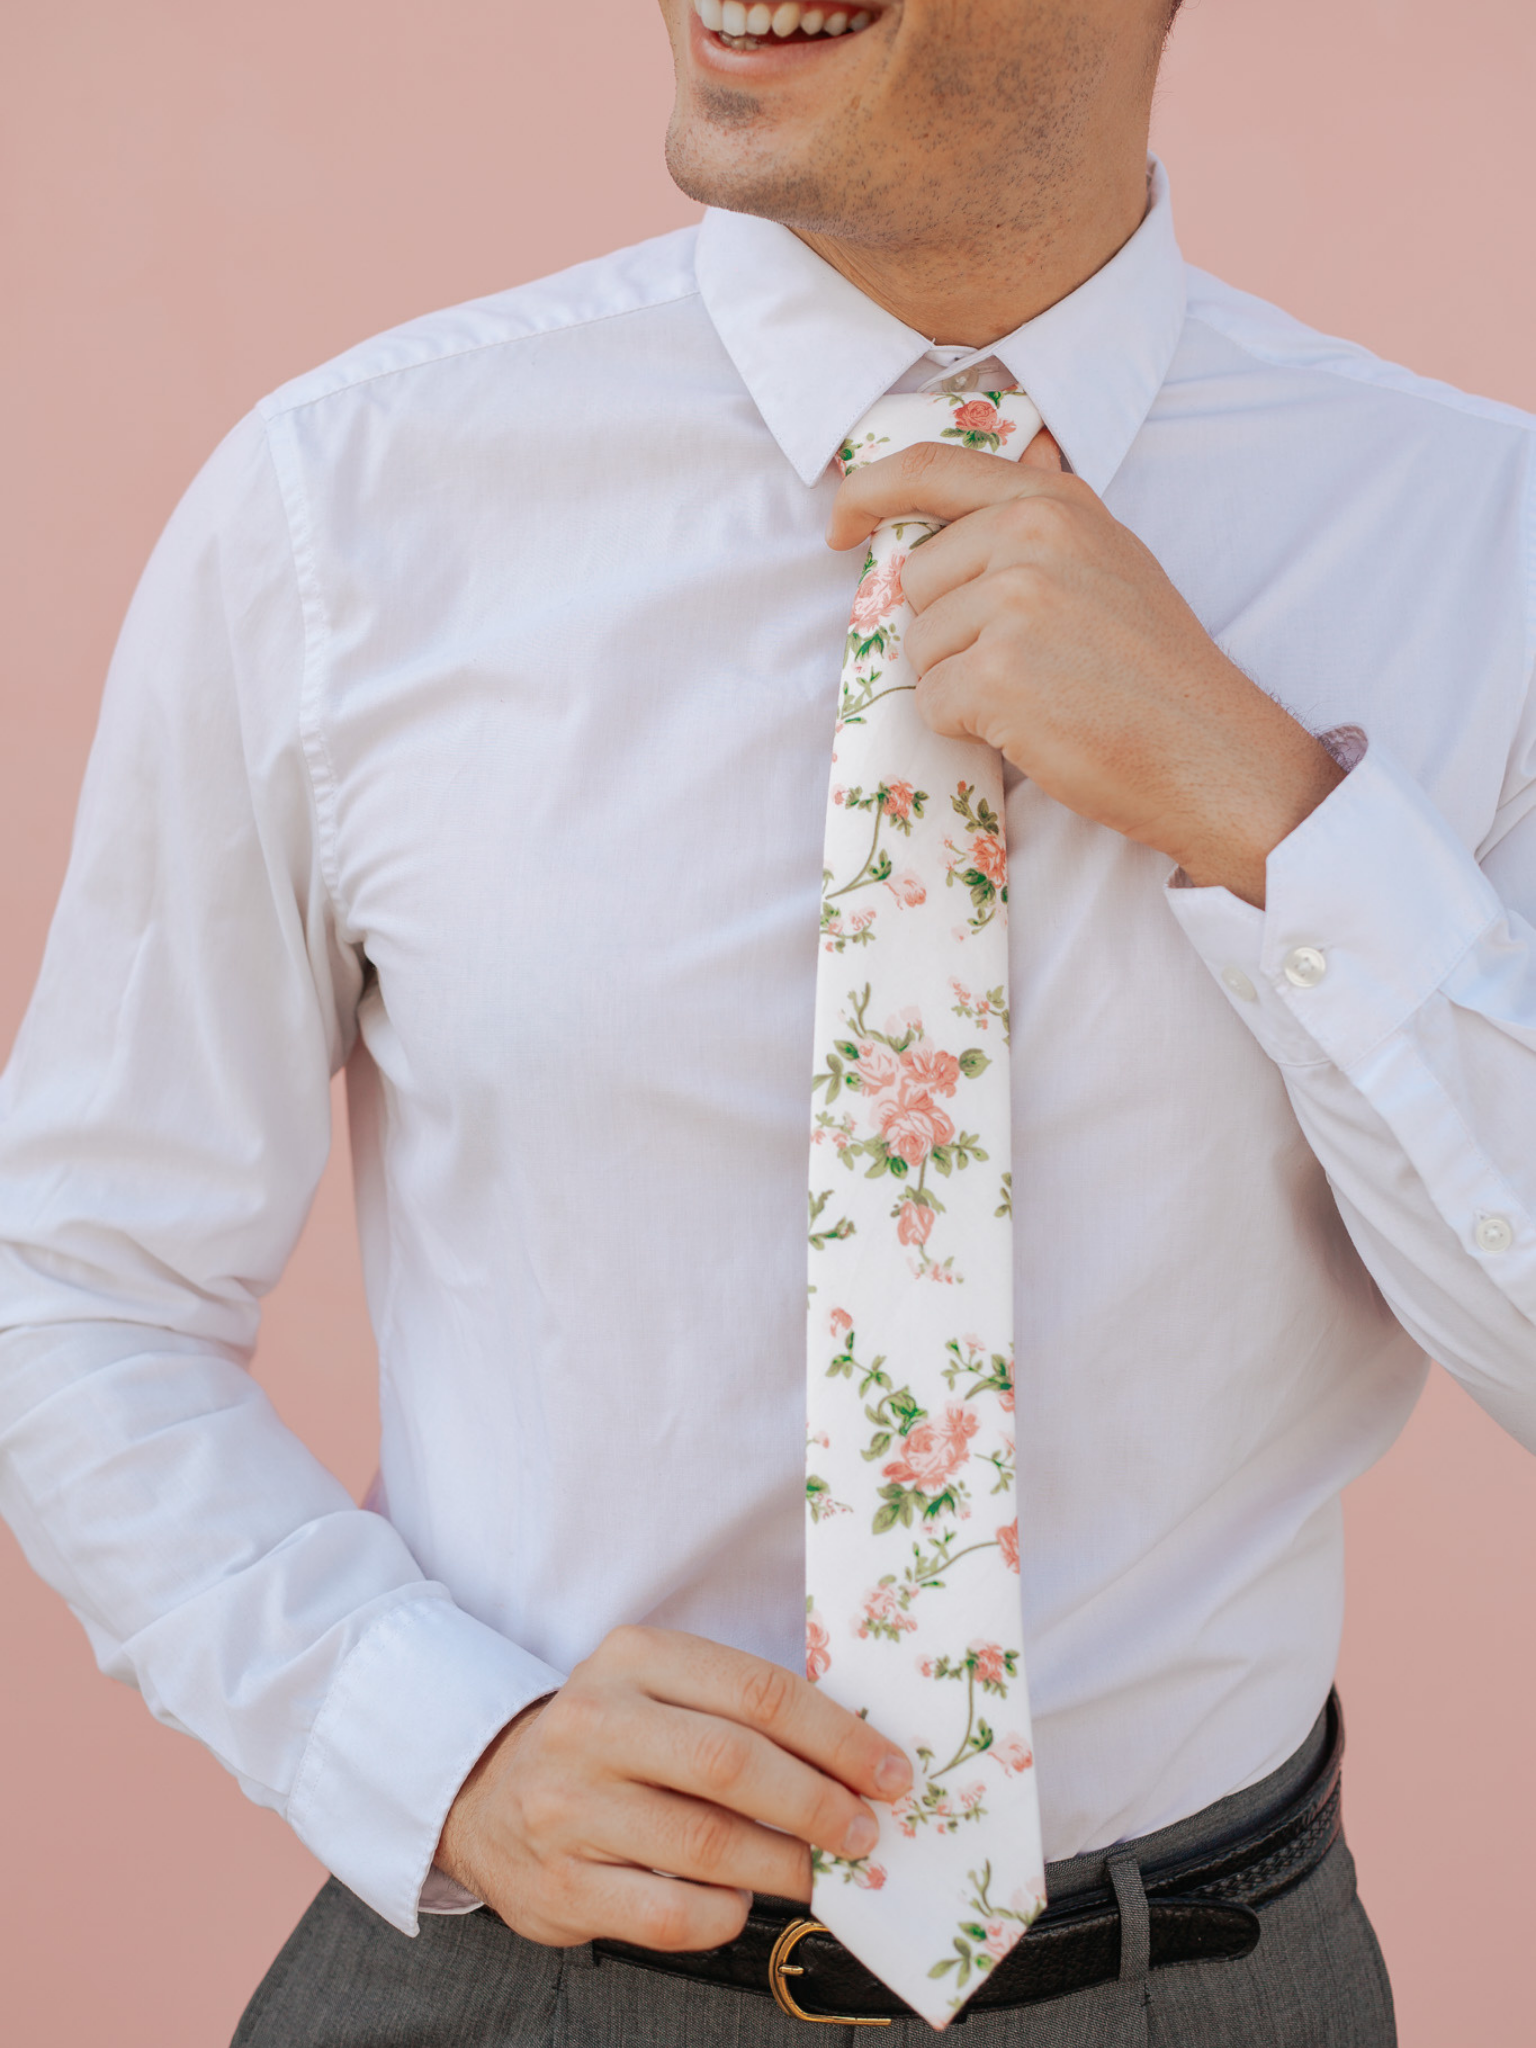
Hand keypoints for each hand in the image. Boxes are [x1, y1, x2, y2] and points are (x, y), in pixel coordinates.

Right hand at [435, 1625, 912, 1951]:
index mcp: (634, 1657)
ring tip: (820, 1871)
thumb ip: (742, 1712)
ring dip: (784, 1865)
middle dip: (818, 1804)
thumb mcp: (662, 1691)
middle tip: (865, 1831)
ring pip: (707, 1845)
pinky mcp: (560, 1887)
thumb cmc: (612, 1742)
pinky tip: (743, 1898)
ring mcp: (570, 1807)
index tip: (889, 1772)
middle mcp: (595, 1723)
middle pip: (733, 1764)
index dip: (838, 1737)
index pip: (758, 1692)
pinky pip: (671, 1913)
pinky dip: (726, 1911)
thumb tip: (858, 1761)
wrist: (489, 1796)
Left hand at [827, 434, 1342, 906]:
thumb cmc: (1157, 669)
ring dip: (961, 683)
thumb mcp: (1111, 558)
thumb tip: (1023, 448)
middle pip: (916, 582)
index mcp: (1055, 501)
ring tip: (1041, 695)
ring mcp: (1014, 602)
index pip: (931, 468)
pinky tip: (1033, 727)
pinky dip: (968, 727)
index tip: (838, 526)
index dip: (868, 493)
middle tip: (1030, 664)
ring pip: (920, 647)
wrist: (1210, 751)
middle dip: (950, 630)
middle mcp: (1032, 535)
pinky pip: (933, 702)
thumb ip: (1050, 513)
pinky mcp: (997, 674)